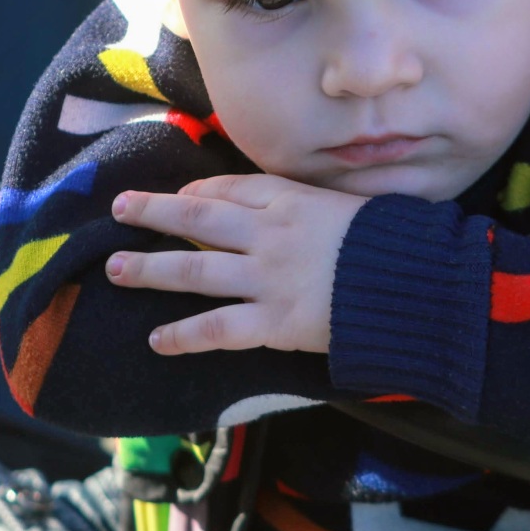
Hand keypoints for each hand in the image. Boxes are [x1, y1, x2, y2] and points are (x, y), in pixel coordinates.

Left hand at [107, 174, 367, 355]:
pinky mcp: (274, 322)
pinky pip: (217, 329)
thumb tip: (282, 204)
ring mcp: (266, 279)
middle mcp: (268, 235)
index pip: (228, 190)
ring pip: (193, 271)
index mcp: (290, 201)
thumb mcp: (350, 203)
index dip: (197, 193)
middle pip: (196, 219)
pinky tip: (157, 339)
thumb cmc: (392, 242)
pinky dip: (184, 335)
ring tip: (115, 269)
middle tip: (119, 209)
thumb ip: (310, 202)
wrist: (414, 284)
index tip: (178, 197)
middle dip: (152, 212)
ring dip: (149, 269)